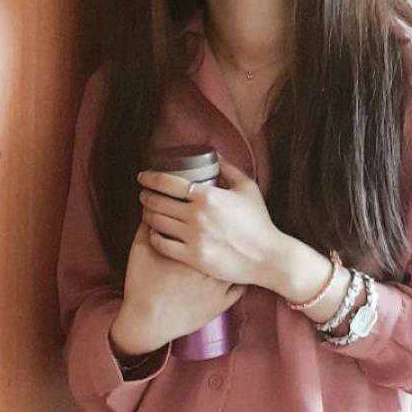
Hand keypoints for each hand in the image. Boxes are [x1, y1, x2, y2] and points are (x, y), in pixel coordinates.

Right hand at [115, 220, 244, 349]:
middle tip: (228, 225)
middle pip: (228, 240)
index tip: (212, 211)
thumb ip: (148, 226)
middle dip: (229, 231)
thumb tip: (153, 208)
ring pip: (238, 262)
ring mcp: (219, 285)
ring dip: (238, 253)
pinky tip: (237, 268)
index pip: (209, 223)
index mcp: (192, 247)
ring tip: (237, 244)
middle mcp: (210, 264)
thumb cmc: (142, 284)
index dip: (212, 215)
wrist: (148, 320)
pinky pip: (240, 287)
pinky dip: (241, 278)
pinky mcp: (223, 303)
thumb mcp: (140, 249)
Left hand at [136, 155, 284, 286]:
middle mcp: (197, 216)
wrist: (268, 257)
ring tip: (148, 211)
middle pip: (157, 202)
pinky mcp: (192, 257)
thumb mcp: (247, 189)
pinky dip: (153, 236)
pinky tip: (155, 232)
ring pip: (156, 222)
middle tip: (143, 194)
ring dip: (148, 214)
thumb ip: (229, 169)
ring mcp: (193, 238)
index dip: (150, 178)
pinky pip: (162, 244)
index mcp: (208, 196)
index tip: (143, 177)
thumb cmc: (259, 222)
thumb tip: (214, 154)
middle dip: (146, 196)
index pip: (168, 182)